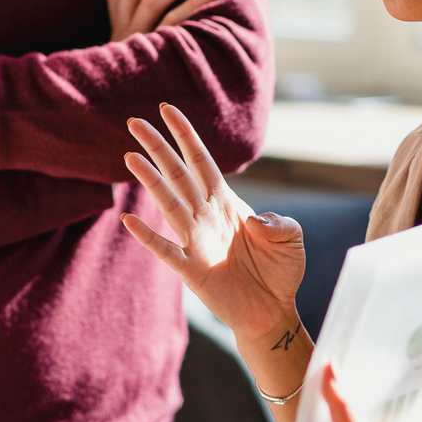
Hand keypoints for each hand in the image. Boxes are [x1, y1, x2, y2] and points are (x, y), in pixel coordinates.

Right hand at [122, 102, 304, 342]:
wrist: (272, 311)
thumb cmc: (280, 272)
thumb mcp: (291, 237)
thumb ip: (279, 222)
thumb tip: (254, 219)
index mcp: (227, 203)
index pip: (201, 162)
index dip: (185, 136)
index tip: (167, 110)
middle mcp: (206, 216)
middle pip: (177, 174)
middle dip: (157, 147)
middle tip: (134, 123)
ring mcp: (196, 241)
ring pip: (169, 203)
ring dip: (150, 180)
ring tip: (131, 157)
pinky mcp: (191, 269)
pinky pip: (166, 249)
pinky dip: (148, 235)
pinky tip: (130, 220)